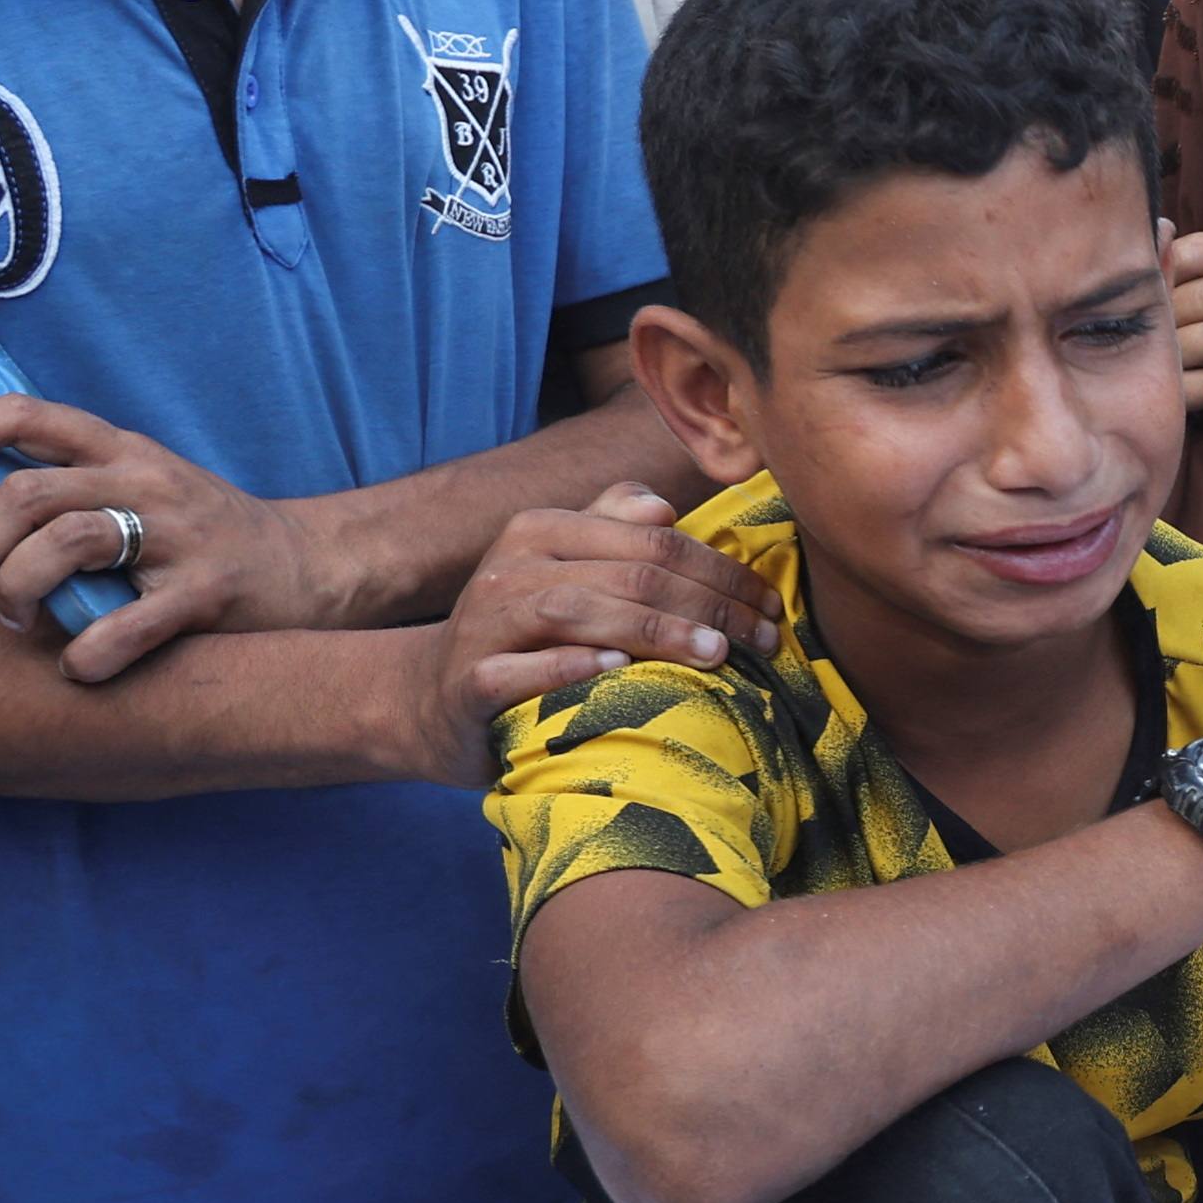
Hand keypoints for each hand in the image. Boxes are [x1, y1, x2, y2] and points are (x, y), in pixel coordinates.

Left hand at [0, 395, 331, 679]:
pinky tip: (79, 666)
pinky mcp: (209, 593)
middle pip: (26, 492)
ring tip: (19, 622)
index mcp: (120, 448)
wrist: (311, 569)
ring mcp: (179, 535)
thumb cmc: (204, 536)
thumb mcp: (140, 485)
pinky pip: (124, 625)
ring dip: (18, 590)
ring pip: (65, 542)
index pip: (21, 414)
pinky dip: (85, 654)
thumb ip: (68, 486)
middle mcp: (145, 480)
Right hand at [409, 483, 777, 776]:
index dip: (719, 570)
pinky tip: (619, 671)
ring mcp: (487, 624)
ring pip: (580, 612)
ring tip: (715, 655)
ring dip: (655, 630)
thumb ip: (607, 527)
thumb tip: (662, 506)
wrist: (431, 697)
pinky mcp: (472, 681)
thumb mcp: (559, 569)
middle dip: (708, 604)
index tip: (770, 606)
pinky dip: (572, 667)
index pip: (652, 539)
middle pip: (628, 574)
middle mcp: (511, 568)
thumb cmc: (521, 634)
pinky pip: (524, 670)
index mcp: (541, 531)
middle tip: (764, 639)